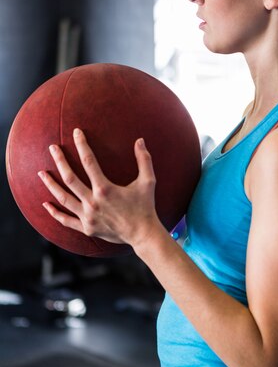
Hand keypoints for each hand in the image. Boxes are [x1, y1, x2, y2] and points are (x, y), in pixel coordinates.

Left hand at [38, 128, 160, 246]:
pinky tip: (45, 204)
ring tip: (41, 173)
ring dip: (51, 185)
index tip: (76, 132)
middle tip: (52, 148)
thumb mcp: (148, 182)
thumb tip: (140, 140)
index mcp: (105, 189)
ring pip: (63, 198)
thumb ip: (144, 160)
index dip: (82, 145)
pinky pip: (66, 220)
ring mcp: (88, 216)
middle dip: (60, 161)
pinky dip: (55, 213)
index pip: (89, 162)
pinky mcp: (87, 227)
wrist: (143, 234)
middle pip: (70, 178)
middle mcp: (93, 202)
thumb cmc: (145, 206)